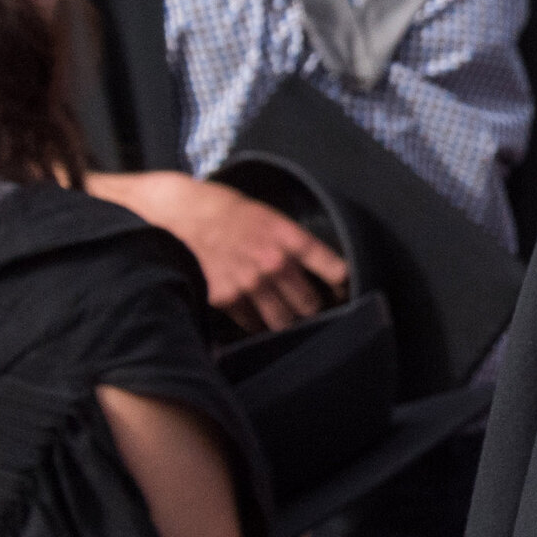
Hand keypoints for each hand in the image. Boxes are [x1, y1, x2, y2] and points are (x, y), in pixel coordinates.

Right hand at [92, 171, 346, 329]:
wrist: (193, 213)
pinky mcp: (225, 297)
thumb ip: (298, 246)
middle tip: (309, 305)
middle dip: (313, 308)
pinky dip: (255, 322)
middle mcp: (274, 264)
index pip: (336, 271)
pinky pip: (251, 323)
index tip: (342, 290)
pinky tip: (255, 312)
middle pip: (310, 305)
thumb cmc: (239, 213)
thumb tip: (323, 272)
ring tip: (285, 314)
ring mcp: (249, 283)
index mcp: (292, 240)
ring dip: (287, 320)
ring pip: (283, 321)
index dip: (344, 285)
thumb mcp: (278, 219)